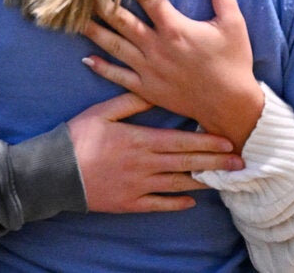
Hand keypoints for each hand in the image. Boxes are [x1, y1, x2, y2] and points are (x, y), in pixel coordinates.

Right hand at [68, 93, 242, 212]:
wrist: (53, 172)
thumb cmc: (77, 137)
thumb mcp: (103, 111)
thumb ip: (131, 101)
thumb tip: (155, 90)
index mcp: (140, 139)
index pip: (181, 140)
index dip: (207, 141)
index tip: (228, 141)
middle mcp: (144, 164)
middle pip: (186, 162)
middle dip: (215, 162)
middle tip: (240, 162)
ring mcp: (138, 186)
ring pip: (177, 184)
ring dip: (202, 182)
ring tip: (224, 180)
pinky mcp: (129, 203)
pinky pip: (158, 204)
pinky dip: (176, 203)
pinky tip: (191, 201)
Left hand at [81, 0, 262, 150]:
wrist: (231, 106)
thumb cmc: (234, 62)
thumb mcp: (233, 23)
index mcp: (175, 28)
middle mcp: (157, 47)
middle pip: (122, 20)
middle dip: (101, 3)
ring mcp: (149, 69)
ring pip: (115, 46)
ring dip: (94, 31)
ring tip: (74, 18)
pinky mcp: (147, 88)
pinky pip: (118, 76)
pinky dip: (101, 67)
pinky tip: (86, 57)